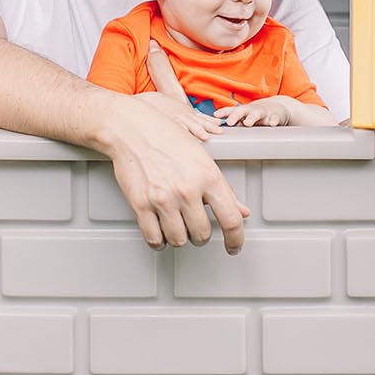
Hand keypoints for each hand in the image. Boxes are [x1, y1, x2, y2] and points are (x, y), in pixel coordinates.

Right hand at [105, 96, 250, 253]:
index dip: (235, 239)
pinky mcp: (141, 205)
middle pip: (202, 234)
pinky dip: (159, 241)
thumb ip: (223, 189)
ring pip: (179, 240)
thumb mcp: (203, 159)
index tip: (233, 246)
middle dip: (201, 235)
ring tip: (178, 225)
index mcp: (208, 176)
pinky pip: (154, 238)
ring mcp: (163, 199)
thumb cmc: (168, 137)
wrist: (133, 128)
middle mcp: (187, 189)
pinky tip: (162, 232)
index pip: (231, 219)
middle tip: (197, 226)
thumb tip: (242, 211)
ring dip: (181, 238)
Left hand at [215, 97, 290, 126]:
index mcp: (242, 112)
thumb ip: (232, 123)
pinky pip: (274, 118)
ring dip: (251, 118)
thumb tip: (217, 131)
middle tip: (229, 122)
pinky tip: (272, 124)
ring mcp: (263, 112)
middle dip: (235, 116)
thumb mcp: (243, 118)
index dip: (223, 112)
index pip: (230, 110)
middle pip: (241, 111)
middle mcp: (251, 110)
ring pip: (256, 114)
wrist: (276, 109)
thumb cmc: (255, 115)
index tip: (215, 115)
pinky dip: (273, 120)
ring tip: (248, 123)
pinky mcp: (274, 116)